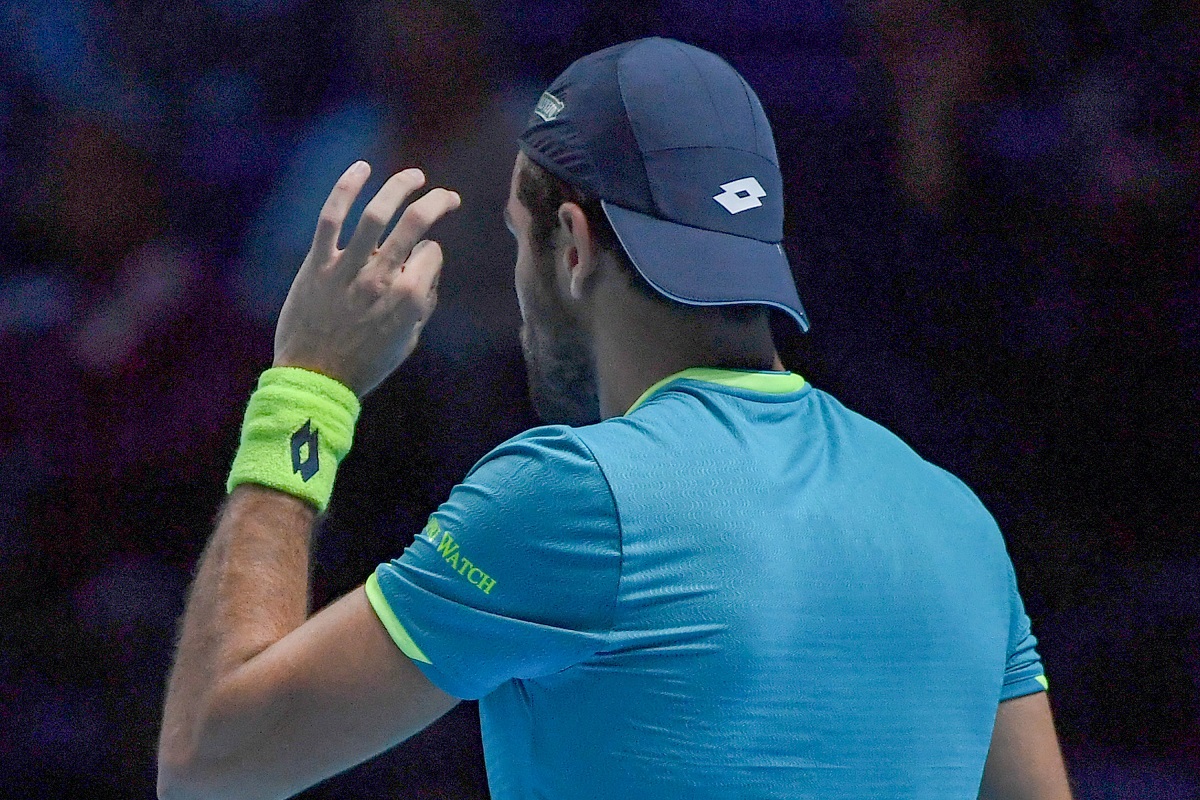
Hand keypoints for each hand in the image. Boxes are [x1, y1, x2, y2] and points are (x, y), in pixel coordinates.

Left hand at [273, 162, 460, 395]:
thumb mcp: (408, 340)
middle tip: (445, 195)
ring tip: (414, 176)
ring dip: (400, 186)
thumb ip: (422, 302)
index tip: (425, 258)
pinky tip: (362, 169)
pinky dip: (346, 188)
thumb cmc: (365, 364)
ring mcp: (348, 267)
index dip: (433, 252)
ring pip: (377, 213)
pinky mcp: (318, 263)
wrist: (315, 380)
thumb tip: (428, 267)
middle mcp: (382, 277)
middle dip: (436, 202)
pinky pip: (332, 218)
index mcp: (410, 298)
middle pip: (416, 223)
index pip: (432, 254)